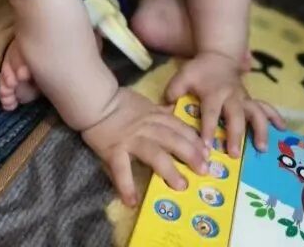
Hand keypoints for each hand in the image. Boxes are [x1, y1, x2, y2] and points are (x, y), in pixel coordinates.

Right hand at [81, 87, 209, 206]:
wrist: (95, 101)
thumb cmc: (119, 102)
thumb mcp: (144, 103)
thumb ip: (159, 110)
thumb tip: (174, 110)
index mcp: (154, 116)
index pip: (178, 127)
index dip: (194, 140)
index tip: (208, 153)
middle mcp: (146, 127)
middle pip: (172, 139)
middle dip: (190, 154)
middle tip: (204, 170)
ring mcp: (130, 139)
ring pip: (153, 154)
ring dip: (169, 170)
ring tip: (181, 186)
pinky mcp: (114, 150)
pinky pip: (121, 169)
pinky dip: (126, 186)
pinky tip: (132, 201)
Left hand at [165, 52, 284, 156]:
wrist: (219, 56)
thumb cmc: (200, 71)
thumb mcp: (184, 75)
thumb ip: (174, 90)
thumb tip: (166, 106)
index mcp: (213, 92)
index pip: (210, 113)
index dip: (208, 130)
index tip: (206, 148)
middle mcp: (231, 96)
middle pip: (236, 116)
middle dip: (235, 135)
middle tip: (234, 154)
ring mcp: (244, 98)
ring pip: (256, 112)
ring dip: (260, 130)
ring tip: (261, 149)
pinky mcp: (252, 100)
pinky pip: (266, 108)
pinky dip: (275, 118)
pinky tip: (282, 130)